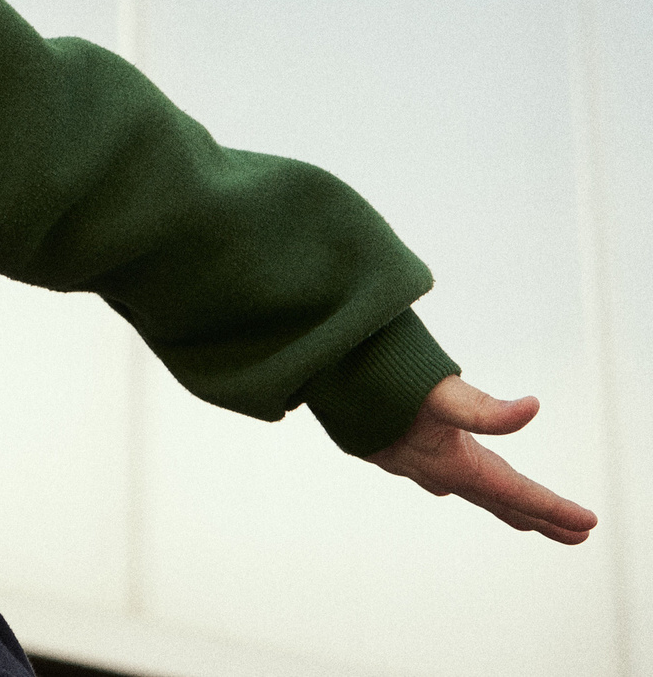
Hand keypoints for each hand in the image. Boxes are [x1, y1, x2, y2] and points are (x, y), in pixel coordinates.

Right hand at [368, 375, 596, 543]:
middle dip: (534, 517)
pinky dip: (456, 481)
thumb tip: (533, 408)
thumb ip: (486, 407)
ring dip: (497, 501)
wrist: (314, 366)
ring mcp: (402, 460)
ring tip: (518, 512)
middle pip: (493, 498)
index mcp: (449, 460)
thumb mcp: (439, 390)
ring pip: (462, 488)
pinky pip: (431, 474)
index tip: (586, 524)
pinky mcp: (383, 446)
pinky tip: (448, 474)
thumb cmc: (375, 374)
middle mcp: (428, 467)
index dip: (552, 508)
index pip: (514, 492)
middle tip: (572, 534)